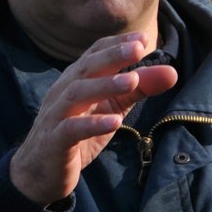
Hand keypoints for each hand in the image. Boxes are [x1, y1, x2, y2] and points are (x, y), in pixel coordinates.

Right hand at [8, 32, 178, 205]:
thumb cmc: (77, 135)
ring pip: (77, 94)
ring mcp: (55, 116)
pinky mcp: (54, 141)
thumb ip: (138, 90)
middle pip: (86, 68)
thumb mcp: (112, 109)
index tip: (143, 38)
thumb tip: (172, 72)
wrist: (40, 174)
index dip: (116, 44)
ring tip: (132, 81)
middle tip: (138, 48)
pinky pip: (71, 129)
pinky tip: (115, 122)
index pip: (94, 54)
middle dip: (112, 56)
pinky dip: (92, 124)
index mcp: (76, 81)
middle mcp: (63, 92)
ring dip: (105, 85)